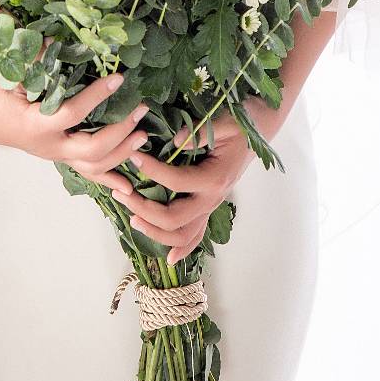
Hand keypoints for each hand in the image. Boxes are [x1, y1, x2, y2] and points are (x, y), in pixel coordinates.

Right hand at [0, 70, 153, 189]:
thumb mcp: (4, 73)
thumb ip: (31, 60)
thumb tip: (56, 44)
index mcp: (34, 125)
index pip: (72, 114)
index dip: (96, 96)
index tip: (118, 78)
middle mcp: (47, 147)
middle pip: (92, 150)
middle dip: (120, 132)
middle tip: (140, 110)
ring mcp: (54, 155)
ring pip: (94, 167)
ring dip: (121, 153)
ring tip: (143, 136)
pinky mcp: (58, 156)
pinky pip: (87, 174)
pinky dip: (109, 179)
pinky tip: (128, 187)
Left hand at [123, 113, 256, 263]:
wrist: (258, 129)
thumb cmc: (240, 123)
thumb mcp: (223, 121)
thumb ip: (200, 132)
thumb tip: (175, 139)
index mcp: (215, 179)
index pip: (176, 183)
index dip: (151, 171)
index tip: (132, 157)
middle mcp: (213, 199)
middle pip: (174, 219)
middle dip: (144, 209)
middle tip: (121, 193)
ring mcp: (210, 206)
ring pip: (182, 235)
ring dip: (154, 232)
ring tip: (132, 218)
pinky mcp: (208, 207)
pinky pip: (196, 235)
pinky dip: (182, 248)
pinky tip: (169, 258)